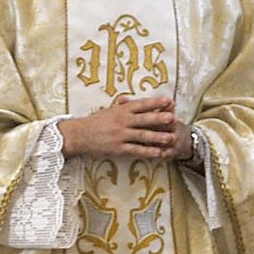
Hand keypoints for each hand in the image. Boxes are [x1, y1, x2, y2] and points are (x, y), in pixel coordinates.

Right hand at [62, 95, 181, 160]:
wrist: (78, 134)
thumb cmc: (95, 122)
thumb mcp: (110, 110)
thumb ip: (124, 107)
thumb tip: (135, 101)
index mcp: (121, 110)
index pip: (142, 104)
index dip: (156, 103)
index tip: (169, 101)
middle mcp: (122, 121)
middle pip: (145, 119)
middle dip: (161, 118)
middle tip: (174, 118)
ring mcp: (120, 135)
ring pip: (143, 135)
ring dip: (158, 137)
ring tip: (171, 138)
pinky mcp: (118, 148)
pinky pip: (136, 150)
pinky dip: (148, 152)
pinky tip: (158, 153)